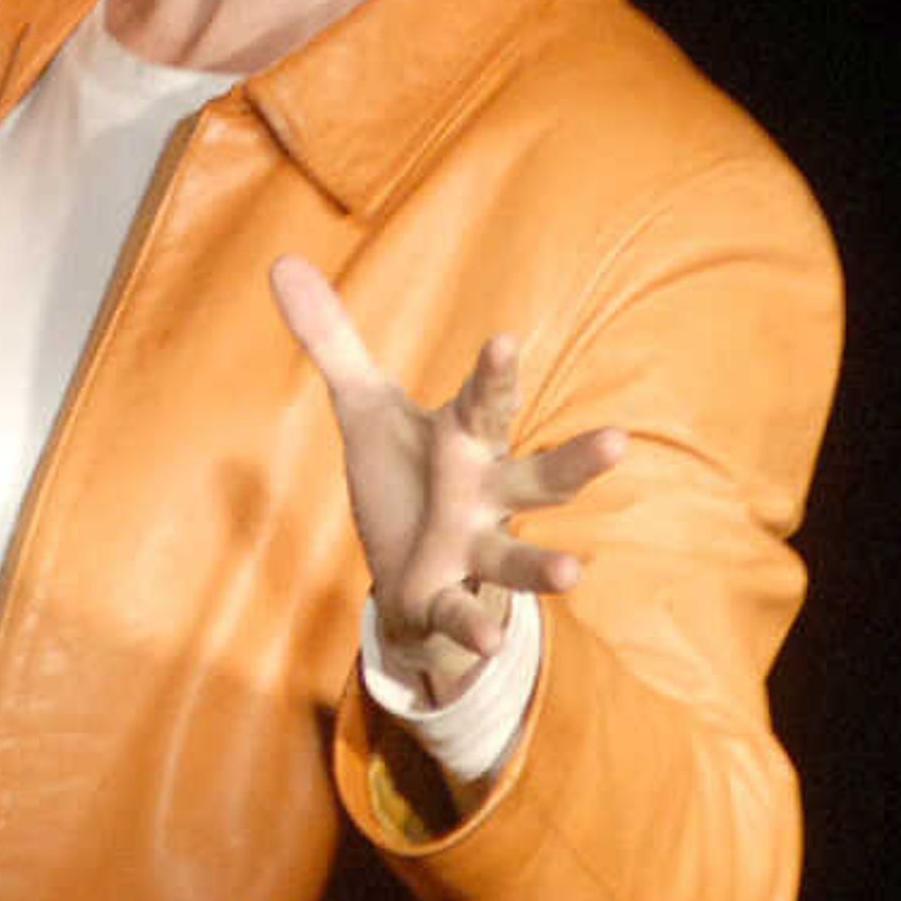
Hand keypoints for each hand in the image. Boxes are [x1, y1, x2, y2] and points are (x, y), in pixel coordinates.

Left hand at [270, 252, 626, 704]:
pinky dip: (475, 627)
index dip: (494, 372)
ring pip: (517, 556)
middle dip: (575, 461)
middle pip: (539, 476)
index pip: (486, 401)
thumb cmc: (403, 483)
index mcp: (466, 441)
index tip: (503, 339)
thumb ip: (332, 341)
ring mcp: (473, 552)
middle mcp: (484, 495)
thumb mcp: (364, 409)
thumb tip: (282, 260)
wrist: (408, 579)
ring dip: (544, 568)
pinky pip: (467, 615)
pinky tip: (489, 640)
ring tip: (574, 572)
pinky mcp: (449, 602)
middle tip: (618, 440)